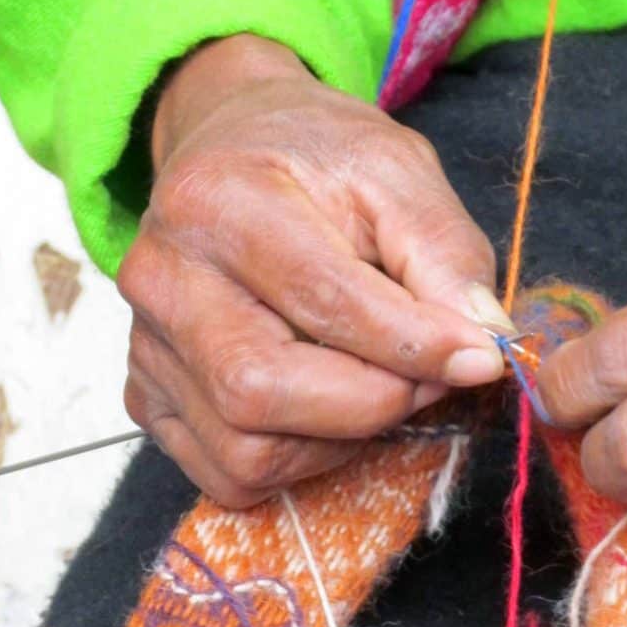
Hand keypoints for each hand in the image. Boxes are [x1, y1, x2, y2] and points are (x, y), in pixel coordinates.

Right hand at [120, 34, 510, 507]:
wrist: (234, 151)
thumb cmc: (318, 163)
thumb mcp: (398, 172)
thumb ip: (445, 254)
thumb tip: (480, 342)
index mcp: (216, 200)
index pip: (320, 301)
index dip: (412, 345)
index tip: (478, 358)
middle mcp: (162, 278)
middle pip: (261, 390)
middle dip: (370, 402)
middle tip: (426, 376)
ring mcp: (146, 347)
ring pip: (247, 450)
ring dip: (337, 440)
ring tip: (376, 385)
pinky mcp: (148, 399)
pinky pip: (228, 475)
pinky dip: (297, 463)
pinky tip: (323, 410)